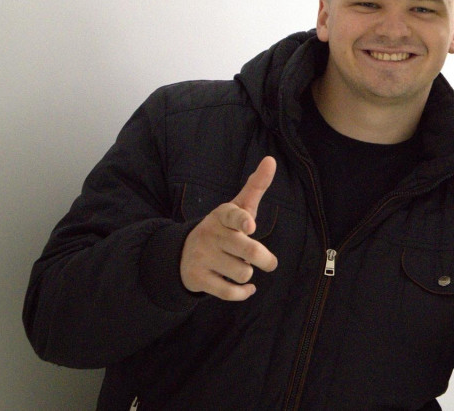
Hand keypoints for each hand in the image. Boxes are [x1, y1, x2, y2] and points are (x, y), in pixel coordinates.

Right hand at [180, 156, 278, 299]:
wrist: (183, 252)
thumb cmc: (223, 228)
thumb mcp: (237, 207)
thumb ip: (255, 186)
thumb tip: (271, 160)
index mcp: (222, 215)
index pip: (233, 215)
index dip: (242, 220)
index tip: (250, 226)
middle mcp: (211, 235)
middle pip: (246, 250)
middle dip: (265, 259)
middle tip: (270, 262)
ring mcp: (203, 257)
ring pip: (242, 272)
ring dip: (248, 273)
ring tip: (241, 267)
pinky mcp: (198, 279)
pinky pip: (229, 292)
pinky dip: (243, 293)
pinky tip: (247, 288)